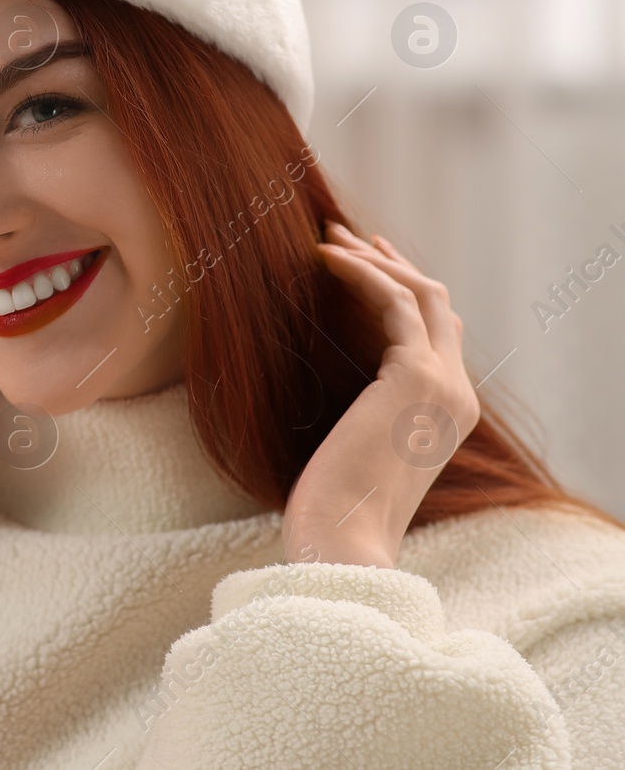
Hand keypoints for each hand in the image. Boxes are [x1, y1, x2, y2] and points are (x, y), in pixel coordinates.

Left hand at [282, 222, 479, 568]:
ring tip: (325, 237)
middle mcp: (456, 394)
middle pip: (435, 304)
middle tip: (341, 235)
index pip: (437, 333)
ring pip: (420, 292)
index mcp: (447, 415)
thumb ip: (363, 416)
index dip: (403, 290)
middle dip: (389, 262)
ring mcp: (443, 384)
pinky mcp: (415, 375)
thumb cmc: (333, 512)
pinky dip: (360, 272)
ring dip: (372, 259)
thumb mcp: (355, 452)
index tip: (365, 261)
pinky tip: (322, 258)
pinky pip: (393, 301)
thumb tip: (335, 395)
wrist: (344, 543)